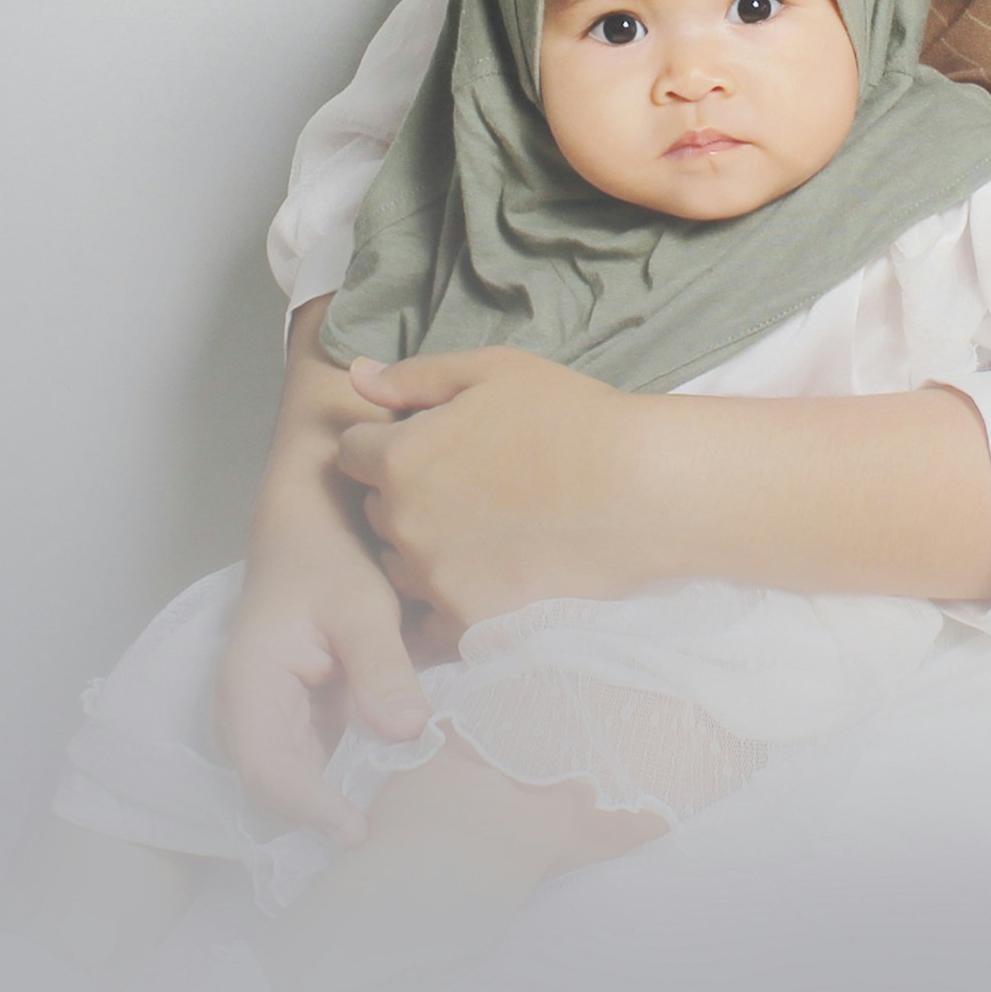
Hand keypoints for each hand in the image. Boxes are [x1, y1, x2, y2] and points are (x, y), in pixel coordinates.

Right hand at [215, 519, 426, 844]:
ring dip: (327, 803)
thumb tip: (406, 732)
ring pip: (287, 779)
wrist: (306, 530)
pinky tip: (378, 788)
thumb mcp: (363, 607)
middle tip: (379, 836)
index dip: (310, 807)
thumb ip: (381, 668)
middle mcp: (243, 708)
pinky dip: (337, 779)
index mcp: (249, 684)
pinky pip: (305, 761)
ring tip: (382, 822)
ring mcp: (262, 715)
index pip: (268, 768)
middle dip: (317, 816)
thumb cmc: (329, 561)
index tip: (357, 830)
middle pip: (271, 785)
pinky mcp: (287, 716)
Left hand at [335, 348, 647, 632]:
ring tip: (482, 529)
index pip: (351, 453)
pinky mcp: (469, 619)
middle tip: (465, 483)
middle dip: (405, 494)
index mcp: (401, 458)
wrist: (639, 491)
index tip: (424, 442)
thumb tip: (356, 376)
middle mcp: (404, 522)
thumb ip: (415, 377)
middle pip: (377, 509)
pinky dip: (450, 596)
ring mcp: (434, 577)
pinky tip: (490, 571)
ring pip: (400, 563)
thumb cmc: (571, 419)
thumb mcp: (493, 372)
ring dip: (423, 546)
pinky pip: (433, 615)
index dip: (384, 443)